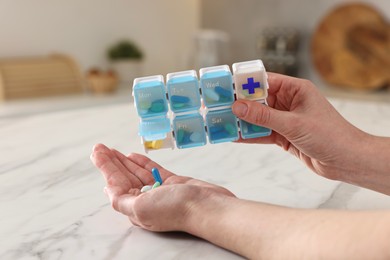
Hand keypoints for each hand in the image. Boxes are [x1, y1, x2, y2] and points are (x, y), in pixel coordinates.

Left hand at [90, 144, 234, 231]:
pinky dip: (142, 162)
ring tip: (112, 149)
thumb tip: (109, 192)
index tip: (97, 153)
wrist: (206, 206)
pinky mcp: (173, 182)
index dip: (105, 167)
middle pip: (124, 177)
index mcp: (136, 208)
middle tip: (100, 147)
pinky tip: (133, 155)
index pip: (116, 184)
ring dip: (124, 160)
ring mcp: (160, 190)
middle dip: (111, 162)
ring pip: (137, 172)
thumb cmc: (175, 209)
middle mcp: (146, 200)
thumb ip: (122, 200)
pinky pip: (153, 170)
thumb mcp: (140, 207)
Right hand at [232, 73, 368, 180]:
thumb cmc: (330, 136)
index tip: (226, 87)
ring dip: (242, 121)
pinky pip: (262, 133)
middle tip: (219, 107)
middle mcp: (289, 102)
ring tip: (222, 122)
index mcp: (296, 90)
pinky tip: (235, 136)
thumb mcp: (293, 124)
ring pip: (258, 117)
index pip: (265, 81)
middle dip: (240, 104)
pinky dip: (250, 135)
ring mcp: (286, 120)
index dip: (245, 83)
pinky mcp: (284, 136)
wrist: (347, 161)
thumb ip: (264, 116)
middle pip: (258, 100)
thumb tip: (238, 107)